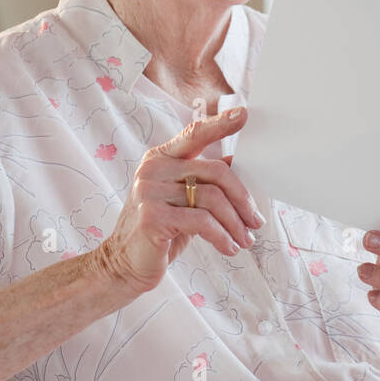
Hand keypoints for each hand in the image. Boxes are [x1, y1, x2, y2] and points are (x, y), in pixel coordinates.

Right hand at [94, 108, 264, 297]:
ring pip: (212, 199)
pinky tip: (229, 247)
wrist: (123, 265)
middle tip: (256, 220)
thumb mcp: (184, 201)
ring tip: (245, 240)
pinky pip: (201, 222)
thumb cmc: (160, 231)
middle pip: (215, 172)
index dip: (220, 124)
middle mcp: (154, 168)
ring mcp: (149, 191)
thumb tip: (237, 162)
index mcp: (161, 158)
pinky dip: (222, 236)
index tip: (243, 114)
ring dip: (235, 223)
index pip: (194, 134)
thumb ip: (204, 181)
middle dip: (242, 199)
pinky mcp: (152, 216)